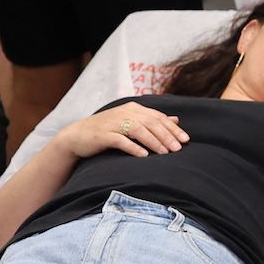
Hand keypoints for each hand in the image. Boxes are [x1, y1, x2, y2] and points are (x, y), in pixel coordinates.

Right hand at [52, 101, 187, 158]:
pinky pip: (120, 140)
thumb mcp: (130, 122)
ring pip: (138, 129)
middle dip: (166, 135)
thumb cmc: (107, 131)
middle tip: (178, 148)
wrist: (77, 136)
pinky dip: (133, 147)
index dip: (172, 128)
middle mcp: (124, 113)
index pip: (158, 117)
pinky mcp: (103, 135)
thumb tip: (175, 120)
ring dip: (153, 141)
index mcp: (133, 108)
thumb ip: (152, 120)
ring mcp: (113, 123)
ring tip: (165, 153)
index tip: (186, 140)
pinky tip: (143, 155)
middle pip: (150, 122)